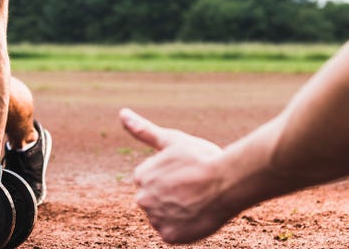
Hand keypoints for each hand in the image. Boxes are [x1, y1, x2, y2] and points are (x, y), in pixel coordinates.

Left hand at [119, 108, 233, 244]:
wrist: (227, 181)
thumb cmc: (201, 157)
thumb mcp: (171, 140)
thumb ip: (143, 130)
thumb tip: (121, 112)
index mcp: (141, 175)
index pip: (151, 181)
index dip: (171, 178)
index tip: (185, 174)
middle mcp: (142, 198)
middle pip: (155, 200)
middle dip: (171, 196)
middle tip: (193, 189)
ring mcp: (155, 218)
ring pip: (163, 217)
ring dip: (176, 212)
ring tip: (196, 201)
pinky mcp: (169, 236)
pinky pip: (172, 233)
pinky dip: (184, 228)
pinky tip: (196, 215)